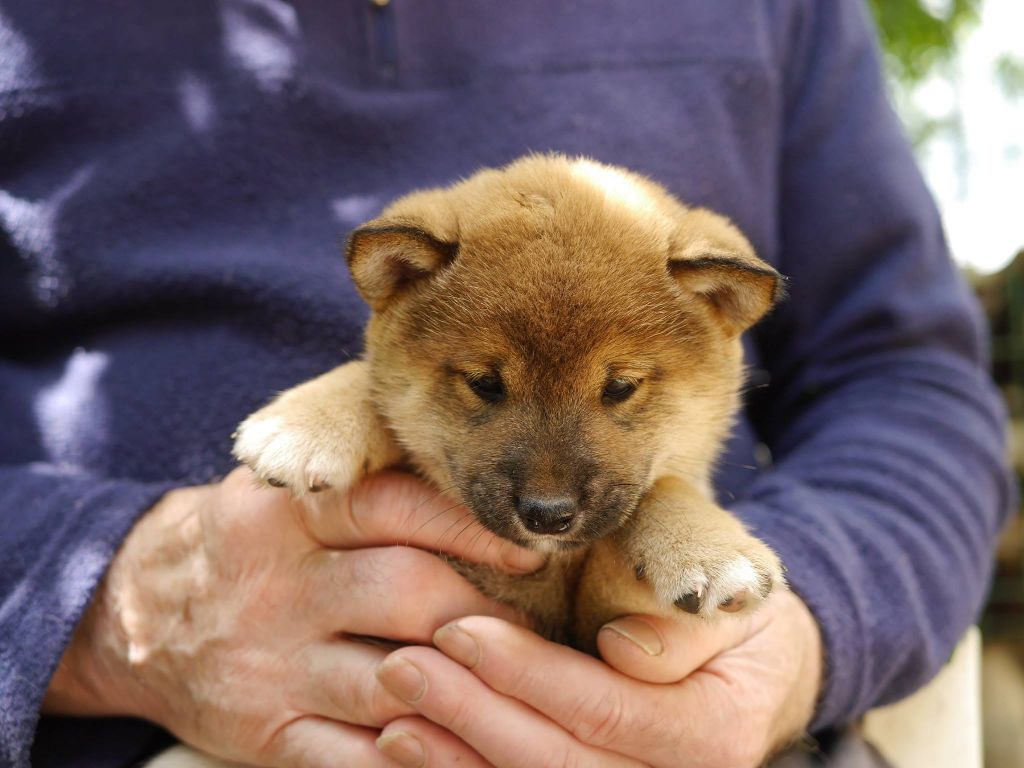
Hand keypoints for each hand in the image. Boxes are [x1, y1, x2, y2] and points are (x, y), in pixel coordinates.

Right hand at [44, 467, 542, 766]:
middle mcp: (280, 587)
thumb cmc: (245, 542)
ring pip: (395, 683)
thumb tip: (470, 478)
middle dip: (481, 611)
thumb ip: (359, 481)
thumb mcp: (279, 490)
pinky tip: (463, 746)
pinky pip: (357, 760)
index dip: (467, 526)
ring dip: (467, 687)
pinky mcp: (268, 734)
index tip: (527, 547)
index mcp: (286, 515)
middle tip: (530, 623)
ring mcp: (273, 668)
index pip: (391, 508)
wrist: (138, 616)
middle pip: (406, 594)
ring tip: (518, 685)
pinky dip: (420, 758)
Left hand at [374, 589, 821, 767]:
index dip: (525, 674)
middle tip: (401, 669)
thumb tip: (625, 650)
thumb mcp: (734, 602)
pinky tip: (415, 751)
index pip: (602, 708)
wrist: (758, 677)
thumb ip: (686, 622)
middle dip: (472, 717)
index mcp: (712, 731)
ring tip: (393, 719)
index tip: (458, 630)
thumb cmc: (735, 623)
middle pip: (557, 763)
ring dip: (457, 760)